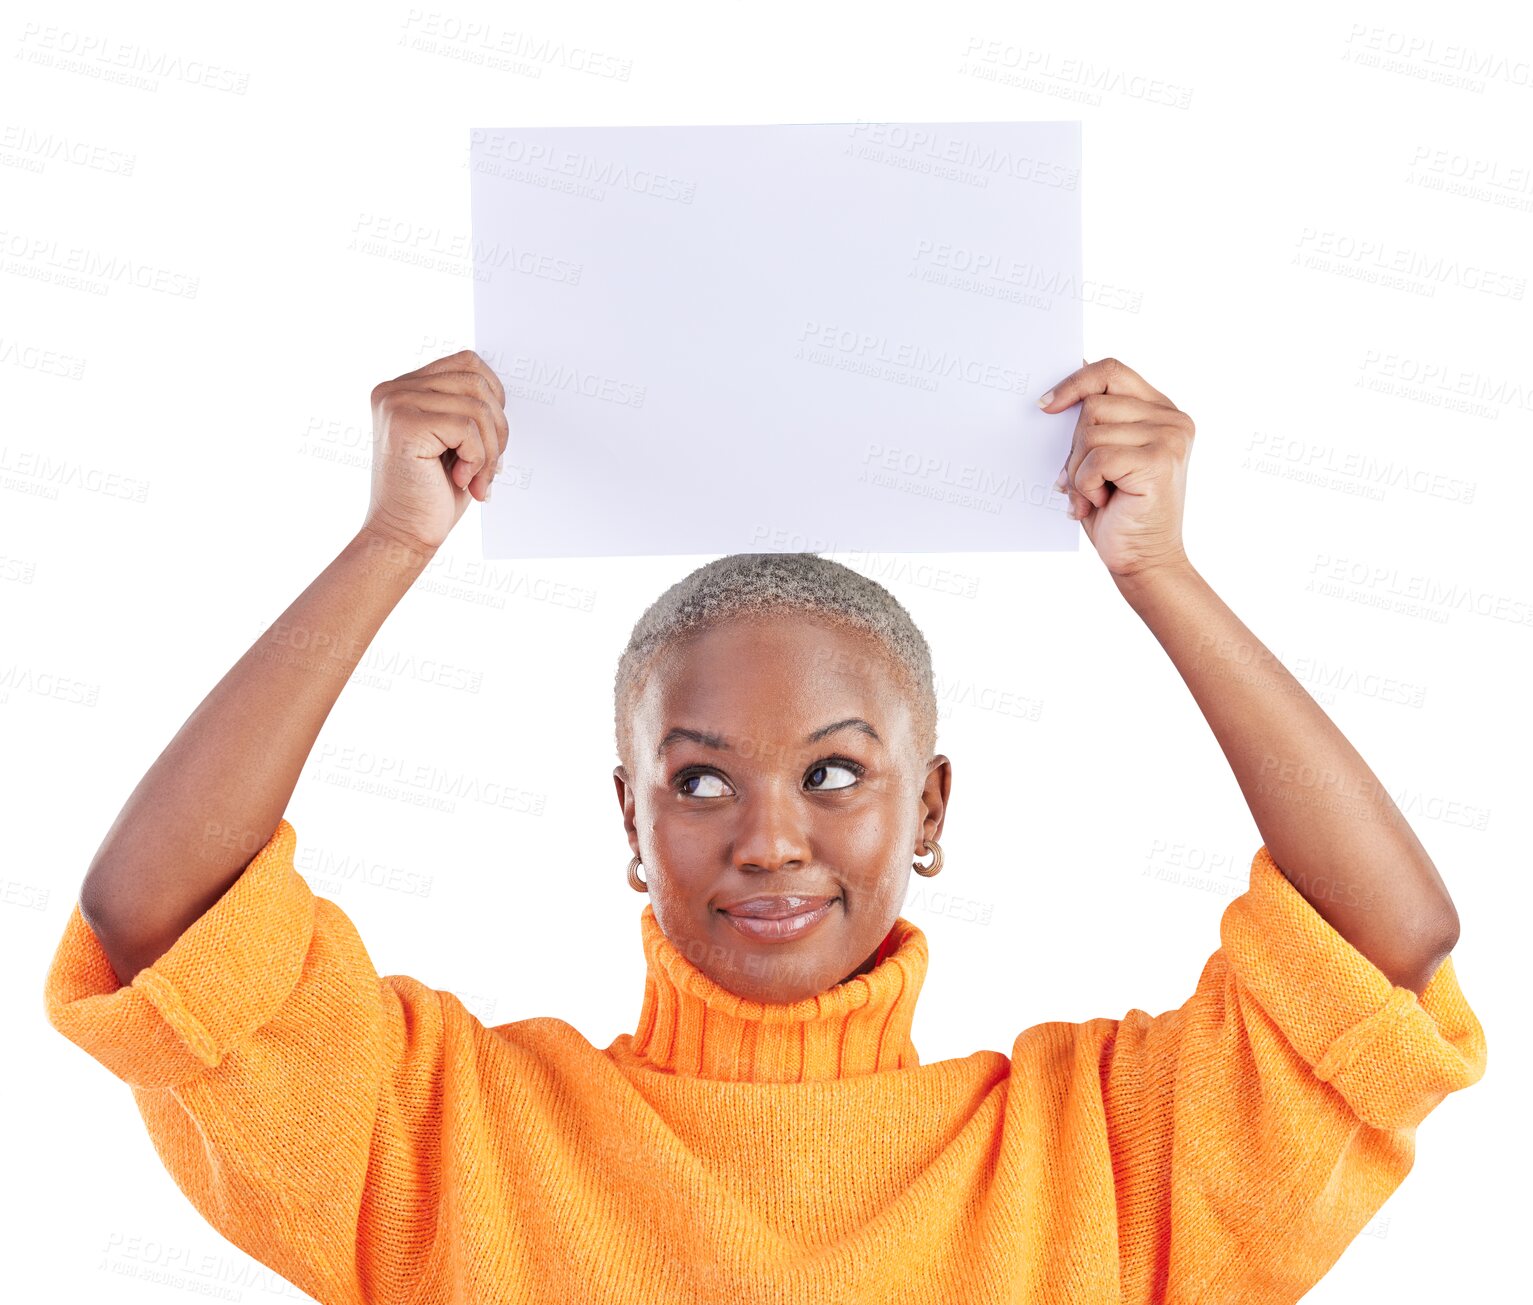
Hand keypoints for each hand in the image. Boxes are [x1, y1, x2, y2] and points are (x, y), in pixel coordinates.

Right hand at [362, 349, 508, 553]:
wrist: (403, 535)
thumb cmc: (432, 494)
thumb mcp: (456, 442)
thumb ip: (470, 409)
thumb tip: (502, 394)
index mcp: (406, 388)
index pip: (469, 363)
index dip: (494, 398)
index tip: (490, 439)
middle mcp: (395, 389)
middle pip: (477, 382)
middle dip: (497, 429)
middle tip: (490, 467)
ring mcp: (396, 403)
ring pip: (477, 406)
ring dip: (489, 450)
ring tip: (475, 478)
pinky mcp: (404, 424)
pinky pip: (468, 427)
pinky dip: (477, 459)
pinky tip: (460, 480)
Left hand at [1038, 357, 1193, 579]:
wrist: (1144, 561)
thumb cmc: (1118, 513)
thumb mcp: (1100, 460)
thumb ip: (1091, 425)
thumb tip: (1056, 394)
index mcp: (1159, 410)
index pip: (1111, 370)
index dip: (1074, 383)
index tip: (1045, 406)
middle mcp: (1171, 419)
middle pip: (1093, 404)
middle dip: (1073, 447)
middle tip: (1080, 481)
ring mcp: (1169, 438)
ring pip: (1090, 432)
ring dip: (1079, 470)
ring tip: (1093, 495)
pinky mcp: (1158, 461)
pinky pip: (1097, 458)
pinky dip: (1087, 484)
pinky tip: (1101, 502)